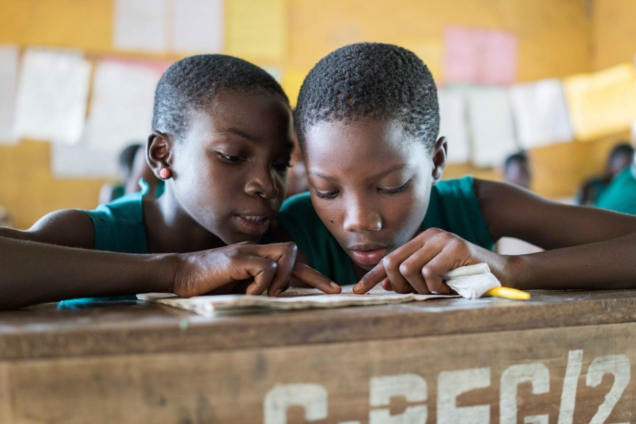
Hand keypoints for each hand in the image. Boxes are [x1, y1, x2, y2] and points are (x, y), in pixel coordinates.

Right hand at [172, 242, 341, 296]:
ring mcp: (246, 252)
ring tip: (271, 294)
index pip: (291, 261)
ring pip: (285, 253)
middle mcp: (255, 250)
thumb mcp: (238, 288)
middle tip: (331, 292)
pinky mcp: (236, 259)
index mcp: (256, 257)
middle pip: (293, 251)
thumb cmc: (206, 284)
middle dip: (315, 274)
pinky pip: (265, 267)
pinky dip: (263, 283)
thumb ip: (258, 289)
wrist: (177, 274)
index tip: (332, 289)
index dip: (313, 275)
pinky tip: (249, 294)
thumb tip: (281, 300)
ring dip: (284, 277)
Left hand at [353, 228, 499, 294]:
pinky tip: (449, 287)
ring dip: (421, 288)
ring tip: (439, 289)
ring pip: (409, 268)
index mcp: (422, 241)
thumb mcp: (435, 279)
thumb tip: (384, 285)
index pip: (390, 258)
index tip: (358, 292)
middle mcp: (430, 235)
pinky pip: (429, 271)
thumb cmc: (467, 279)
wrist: (503, 274)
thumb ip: (412, 279)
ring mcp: (443, 238)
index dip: (372, 276)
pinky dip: (435, 286)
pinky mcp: (455, 246)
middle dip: (399, 285)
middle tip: (418, 294)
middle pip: (394, 262)